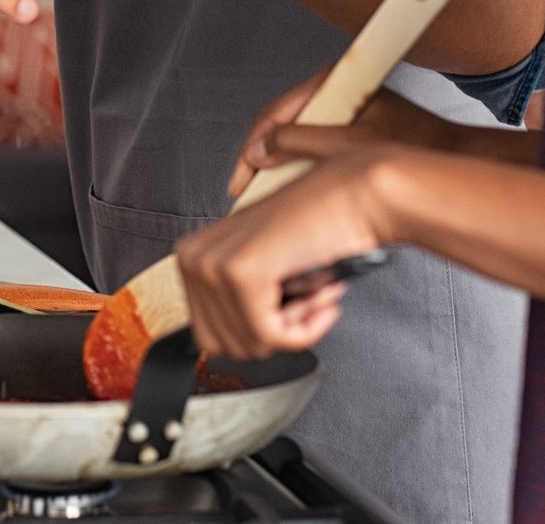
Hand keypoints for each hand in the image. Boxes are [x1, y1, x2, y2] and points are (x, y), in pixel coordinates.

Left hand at [177, 146, 396, 360]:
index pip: (209, 336)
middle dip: (275, 335)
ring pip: (250, 344)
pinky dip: (305, 331)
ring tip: (317, 294)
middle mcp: (193, 257)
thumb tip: (233, 349)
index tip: (288, 311)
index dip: (257, 334)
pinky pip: (271, 336)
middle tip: (308, 303)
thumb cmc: (317, 227)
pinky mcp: (243, 274)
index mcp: (191, 255)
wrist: (353, 197)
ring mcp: (213, 264)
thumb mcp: (261, 265)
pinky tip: (323, 301)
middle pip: (225, 346)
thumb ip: (235, 302)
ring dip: (296, 329)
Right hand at [228, 83, 462, 195]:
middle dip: (261, 159)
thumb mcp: (350, 146)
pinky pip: (312, 146)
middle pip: (281, 125)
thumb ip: (301, 144)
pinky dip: (299, 168)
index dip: (252, 148)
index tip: (242, 177)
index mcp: (334, 81)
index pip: (275, 112)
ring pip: (295, 138)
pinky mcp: (350, 128)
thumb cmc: (418, 145)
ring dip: (279, 166)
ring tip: (266, 194)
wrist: (455, 157)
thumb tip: (262, 150)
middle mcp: (336, 91)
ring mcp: (342, 110)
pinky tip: (294, 189)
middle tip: (247, 190)